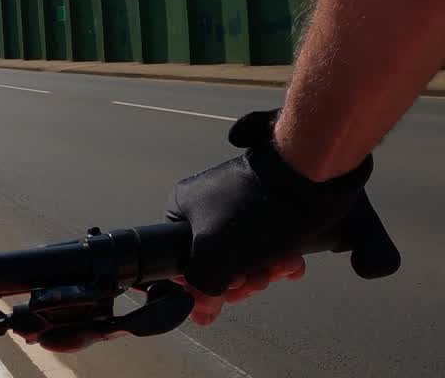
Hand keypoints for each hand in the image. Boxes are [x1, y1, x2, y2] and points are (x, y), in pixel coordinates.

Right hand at [167, 110, 397, 315]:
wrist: (310, 176)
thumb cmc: (255, 210)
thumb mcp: (214, 253)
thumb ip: (200, 286)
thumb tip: (198, 314)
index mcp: (183, 208)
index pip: (178, 257)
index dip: (200, 282)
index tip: (224, 290)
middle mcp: (207, 207)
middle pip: (215, 263)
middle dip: (239, 279)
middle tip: (254, 280)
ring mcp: (239, 209)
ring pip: (244, 259)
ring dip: (263, 272)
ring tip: (278, 266)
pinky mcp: (269, 213)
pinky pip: (266, 247)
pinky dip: (278, 260)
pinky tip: (290, 262)